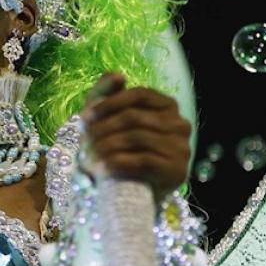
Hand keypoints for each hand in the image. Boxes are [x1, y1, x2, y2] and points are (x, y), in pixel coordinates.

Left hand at [81, 73, 191, 194]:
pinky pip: (144, 161)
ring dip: (106, 147)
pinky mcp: (177, 171)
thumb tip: (118, 76)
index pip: (140, 94)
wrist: (129, 190)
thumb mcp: (108, 118)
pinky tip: (102, 168)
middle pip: (135, 117)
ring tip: (88, 157)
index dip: (110, 103)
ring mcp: (182, 148)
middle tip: (83, 141)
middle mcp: (180, 124)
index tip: (85, 117)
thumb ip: (107, 92)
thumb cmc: (118, 148)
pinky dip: (118, 163)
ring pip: (137, 138)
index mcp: (168, 106)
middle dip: (103, 129)